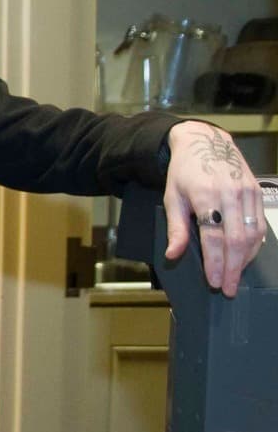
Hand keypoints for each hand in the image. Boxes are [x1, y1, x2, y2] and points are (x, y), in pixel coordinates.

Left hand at [162, 121, 265, 296]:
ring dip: (245, 260)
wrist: (205, 142)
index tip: (215, 282)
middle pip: (236, 240)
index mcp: (205, 195)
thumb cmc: (184, 173)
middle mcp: (230, 194)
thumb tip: (173, 255)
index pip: (213, 237)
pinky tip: (246, 257)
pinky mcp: (258, 193)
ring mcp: (248, 193)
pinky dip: (254, 245)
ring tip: (236, 277)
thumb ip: (175, 228)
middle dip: (233, 268)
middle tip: (229, 289)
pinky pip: (260, 225)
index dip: (215, 262)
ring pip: (253, 235)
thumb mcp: (172, 197)